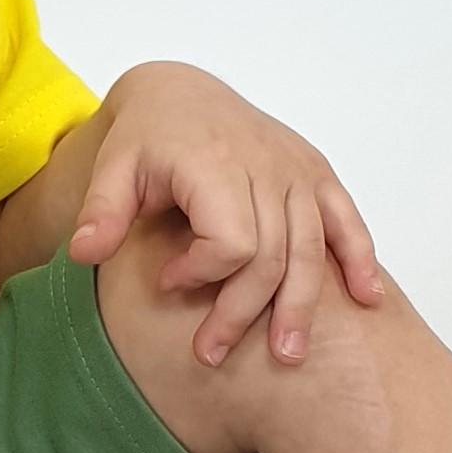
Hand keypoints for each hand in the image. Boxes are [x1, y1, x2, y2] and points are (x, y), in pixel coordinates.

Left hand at [67, 62, 381, 365]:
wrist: (181, 94)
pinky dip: (360, 260)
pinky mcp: (316, 175)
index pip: (231, 240)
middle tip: (210, 354)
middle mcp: (266, 167)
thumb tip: (82, 254)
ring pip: (311, 250)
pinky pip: (347, 221)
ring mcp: (298, 171)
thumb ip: (101, 210)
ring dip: (301, 307)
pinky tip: (369, 301)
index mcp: (216, 164)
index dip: (202, 273)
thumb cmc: (146, 137)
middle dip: (242, 312)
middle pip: (271, 257)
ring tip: (286, 358)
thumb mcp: (112, 167)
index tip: (168, 283)